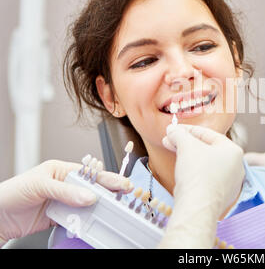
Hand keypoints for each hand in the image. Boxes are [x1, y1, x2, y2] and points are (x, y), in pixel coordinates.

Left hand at [0, 159, 132, 244]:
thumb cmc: (11, 192)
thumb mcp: (40, 185)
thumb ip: (66, 191)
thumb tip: (88, 196)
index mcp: (61, 170)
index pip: (90, 173)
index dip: (107, 178)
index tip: (122, 184)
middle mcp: (64, 185)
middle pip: (92, 189)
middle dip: (108, 192)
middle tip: (125, 196)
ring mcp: (63, 202)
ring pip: (87, 205)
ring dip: (99, 208)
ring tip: (112, 210)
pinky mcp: (59, 218)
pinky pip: (77, 219)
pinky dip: (85, 221)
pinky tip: (93, 221)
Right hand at [159, 124, 244, 247]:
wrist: (197, 208)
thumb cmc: (197, 174)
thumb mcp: (186, 146)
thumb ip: (179, 134)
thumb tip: (172, 130)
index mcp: (234, 151)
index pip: (208, 134)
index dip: (187, 130)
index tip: (174, 130)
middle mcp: (236, 167)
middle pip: (208, 149)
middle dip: (186, 144)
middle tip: (170, 141)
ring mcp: (230, 184)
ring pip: (207, 165)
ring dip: (189, 158)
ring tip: (174, 154)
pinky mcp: (221, 197)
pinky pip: (207, 179)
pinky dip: (194, 173)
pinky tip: (182, 172)